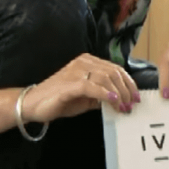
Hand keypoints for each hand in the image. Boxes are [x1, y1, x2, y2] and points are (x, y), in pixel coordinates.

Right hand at [21, 53, 140, 122]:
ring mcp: (75, 72)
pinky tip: (112, 101)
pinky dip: (104, 93)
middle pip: (113, 72)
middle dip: (126, 90)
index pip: (115, 68)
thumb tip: (121, 101)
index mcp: (88, 62)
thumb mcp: (85, 98)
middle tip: (131, 105)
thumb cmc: (59, 100)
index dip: (129, 83)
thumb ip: (101, 95)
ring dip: (118, 94)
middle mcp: (83, 63)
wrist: (33, 104)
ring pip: (105, 77)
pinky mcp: (69, 84)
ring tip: (123, 107)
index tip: (136, 97)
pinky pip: (91, 86)